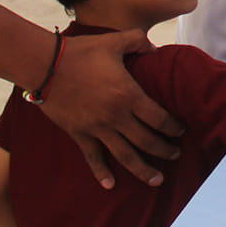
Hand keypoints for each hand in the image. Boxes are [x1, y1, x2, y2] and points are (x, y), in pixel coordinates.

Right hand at [37, 30, 184, 188]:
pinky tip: (110, 185)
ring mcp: (97, 128)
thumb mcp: (114, 41)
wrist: (44, 65)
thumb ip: (138, 42)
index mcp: (128, 94)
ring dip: (143, 170)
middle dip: (164, 150)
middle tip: (176, 155)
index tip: (181, 131)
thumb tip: (155, 48)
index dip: (173, 127)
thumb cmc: (81, 51)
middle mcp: (116, 116)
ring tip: (157, 180)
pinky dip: (101, 173)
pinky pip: (93, 157)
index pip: (159, 118)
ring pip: (125, 156)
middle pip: (147, 141)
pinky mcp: (79, 134)